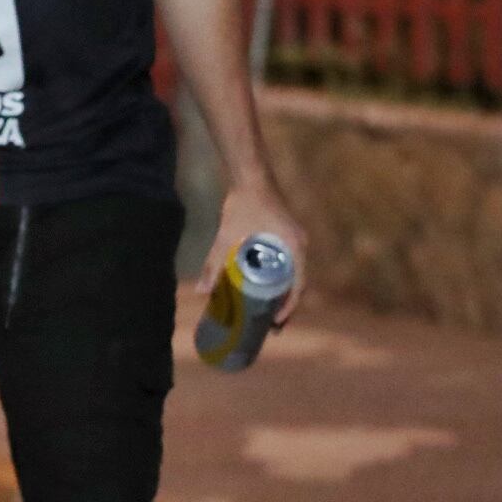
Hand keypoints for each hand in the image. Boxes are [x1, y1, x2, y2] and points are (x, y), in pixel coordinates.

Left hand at [200, 178, 308, 326]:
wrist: (250, 176)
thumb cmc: (243, 205)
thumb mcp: (227, 237)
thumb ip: (214, 263)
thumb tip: (201, 291)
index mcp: (295, 248)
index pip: (299, 285)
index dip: (290, 307)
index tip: (277, 324)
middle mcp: (300, 245)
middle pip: (298, 282)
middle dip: (286, 305)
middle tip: (271, 325)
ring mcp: (296, 240)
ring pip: (294, 273)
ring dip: (285, 292)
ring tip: (269, 311)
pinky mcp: (288, 235)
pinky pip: (290, 262)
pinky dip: (282, 277)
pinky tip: (268, 286)